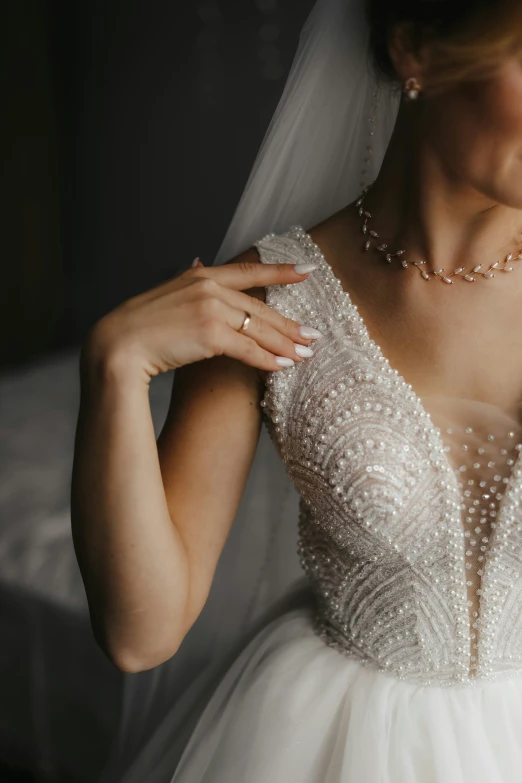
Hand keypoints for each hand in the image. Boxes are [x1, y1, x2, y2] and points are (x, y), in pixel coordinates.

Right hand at [85, 254, 322, 380]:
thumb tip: (201, 262)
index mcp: (201, 275)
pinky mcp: (211, 334)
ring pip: (259, 329)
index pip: (249, 271)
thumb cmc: (139, 326)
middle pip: (260, 308)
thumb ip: (190, 284)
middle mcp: (210, 287)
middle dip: (289, 325)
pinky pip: (248, 348)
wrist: (118, 345)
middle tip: (312, 337)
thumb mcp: (167, 294)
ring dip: (285, 345)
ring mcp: (211, 309)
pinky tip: (282, 366)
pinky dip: (267, 360)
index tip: (307, 272)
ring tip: (304, 356)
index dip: (281, 271)